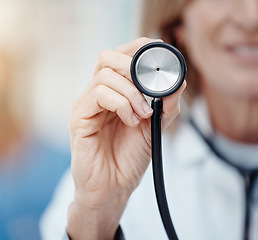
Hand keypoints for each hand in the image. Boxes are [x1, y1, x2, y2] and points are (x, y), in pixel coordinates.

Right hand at [67, 37, 185, 239]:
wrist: (112, 189)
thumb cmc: (128, 159)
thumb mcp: (154, 128)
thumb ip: (165, 105)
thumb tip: (178, 81)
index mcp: (112, 93)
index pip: (119, 57)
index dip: (138, 48)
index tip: (160, 54)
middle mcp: (96, 95)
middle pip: (106, 57)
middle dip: (133, 64)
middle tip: (150, 86)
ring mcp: (86, 105)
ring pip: (105, 75)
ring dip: (132, 92)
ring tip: (144, 114)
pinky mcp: (79, 119)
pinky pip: (99, 94)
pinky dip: (121, 103)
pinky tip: (131, 121)